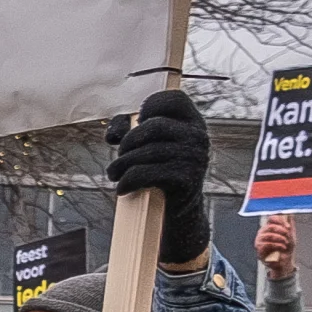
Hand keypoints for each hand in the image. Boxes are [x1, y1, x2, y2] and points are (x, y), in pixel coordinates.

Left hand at [107, 90, 213, 264]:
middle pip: (153, 126)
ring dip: (122, 164)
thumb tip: (114, 133)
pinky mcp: (187, 180)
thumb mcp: (148, 147)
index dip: (149, 105)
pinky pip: (147, 173)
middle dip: (128, 142)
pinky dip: (128, 180)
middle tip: (119, 156)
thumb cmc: (158, 173)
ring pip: (148, 151)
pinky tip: (122, 188)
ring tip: (113, 174)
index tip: (136, 122)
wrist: (177, 213)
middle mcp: (198, 136)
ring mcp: (195, 158)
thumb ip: (129, 130)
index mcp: (192, 122)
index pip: (173, 98)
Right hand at [254, 214, 299, 279]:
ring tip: (285, 243)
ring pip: (268, 235)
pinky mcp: (259, 250)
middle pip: (270, 226)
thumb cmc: (286, 248)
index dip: (280, 220)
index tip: (287, 226)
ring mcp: (259, 241)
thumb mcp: (291, 234)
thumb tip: (290, 212)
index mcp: (269, 227)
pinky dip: (276, 245)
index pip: (271, 218)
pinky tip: (282, 247)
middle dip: (281, 230)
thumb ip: (290, 223)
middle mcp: (262, 233)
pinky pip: (266, 244)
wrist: (285, 262)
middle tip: (287, 235)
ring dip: (279, 238)